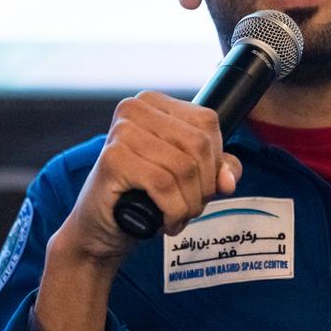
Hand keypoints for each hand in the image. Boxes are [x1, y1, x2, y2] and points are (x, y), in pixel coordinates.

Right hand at [54, 92, 242, 263]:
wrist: (102, 228)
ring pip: (184, 167)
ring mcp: (122, 131)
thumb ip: (218, 168)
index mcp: (154, 102)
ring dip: (189, 203)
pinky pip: (163, 184)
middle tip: (192, 207)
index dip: (216, 160)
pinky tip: (166, 222)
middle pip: (199, 144)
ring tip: (179, 216)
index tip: (207, 186)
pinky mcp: (113, 158)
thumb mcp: (189, 176)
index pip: (207, 122)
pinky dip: (174, 210)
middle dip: (204, 185)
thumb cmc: (144, 197)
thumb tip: (229, 179)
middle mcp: (135, 108)